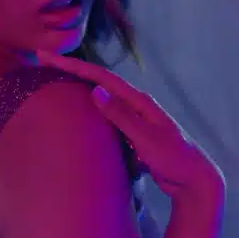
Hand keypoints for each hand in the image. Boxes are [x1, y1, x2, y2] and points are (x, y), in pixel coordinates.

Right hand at [35, 50, 224, 208]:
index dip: (72, 66)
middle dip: (71, 69)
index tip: (47, 57)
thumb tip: (96, 91)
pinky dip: (88, 108)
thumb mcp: (146, 139)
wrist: (195, 180)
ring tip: (53, 77)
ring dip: (78, 86)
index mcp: (139, 101)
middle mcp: (136, 105)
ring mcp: (134, 118)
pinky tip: (78, 111)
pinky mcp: (132, 133)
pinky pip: (105, 115)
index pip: (100, 77)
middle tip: (43, 60)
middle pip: (98, 81)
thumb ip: (122, 116)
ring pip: (100, 97)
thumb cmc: (174, 159)